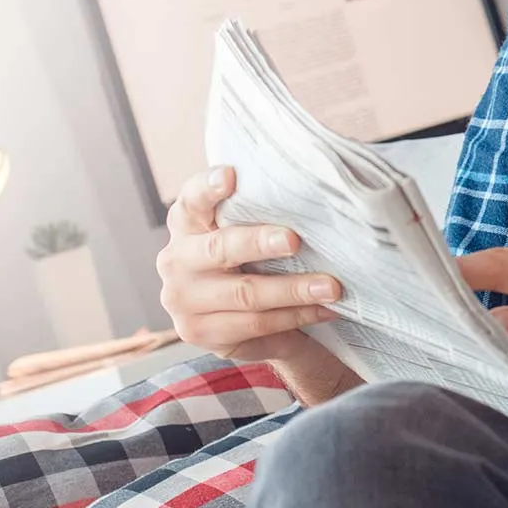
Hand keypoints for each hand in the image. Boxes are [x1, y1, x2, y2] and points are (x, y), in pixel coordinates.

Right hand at [156, 166, 342, 364]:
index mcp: (186, 222)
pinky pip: (256, 324)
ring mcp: (182, 299)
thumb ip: (262, 213)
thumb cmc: (251, 259)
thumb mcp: (250, 230)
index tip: (230, 175)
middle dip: (260, 243)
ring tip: (331, 287)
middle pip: (220, 248)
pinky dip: (296, 316)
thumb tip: (316, 192)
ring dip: (295, 290)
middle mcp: (176, 259)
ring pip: (246, 293)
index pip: (192, 198)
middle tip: (294, 240)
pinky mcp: (200, 332)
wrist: (238, 319)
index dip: (208, 186)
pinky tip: (323, 309)